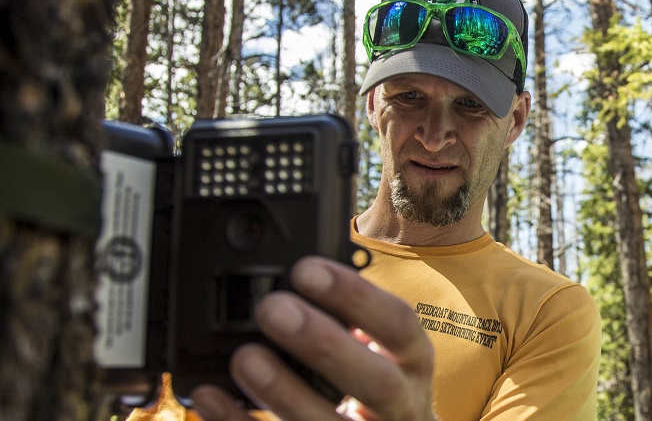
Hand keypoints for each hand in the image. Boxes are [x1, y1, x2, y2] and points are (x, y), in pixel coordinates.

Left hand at [189, 256, 435, 420]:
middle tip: (272, 309)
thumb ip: (354, 321)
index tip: (306, 269)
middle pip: (376, 381)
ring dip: (284, 391)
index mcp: (413, 364)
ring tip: (244, 357)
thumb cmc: (377, 386)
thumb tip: (299, 273)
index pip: (399, 325)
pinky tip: (212, 398)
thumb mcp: (384, 350)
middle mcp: (402, 406)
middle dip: (324, 345)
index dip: (357, 296)